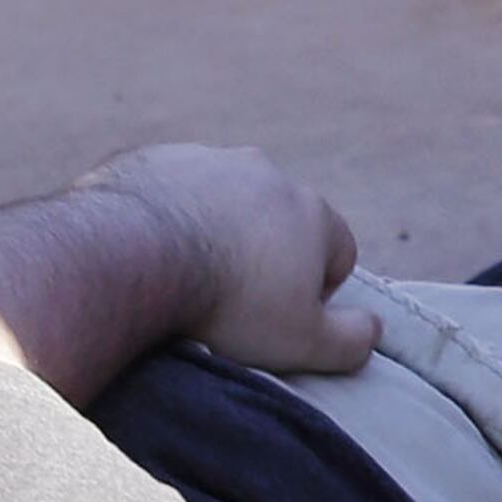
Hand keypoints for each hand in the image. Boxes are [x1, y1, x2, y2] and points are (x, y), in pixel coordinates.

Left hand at [82, 142, 375, 376]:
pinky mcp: (152, 160)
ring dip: (212, 233)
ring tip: (181, 277)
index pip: (338, 253)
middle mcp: (266, 173)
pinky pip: (168, 191)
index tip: (279, 319)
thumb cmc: (225, 302)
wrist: (129, 256)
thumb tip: (373, 329)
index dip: (316, 293)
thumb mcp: (303, 342)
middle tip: (228, 301)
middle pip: (278, 222)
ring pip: (222, 202)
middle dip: (262, 256)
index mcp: (311, 211)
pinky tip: (144, 254)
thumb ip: (352, 339)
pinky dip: (163, 219)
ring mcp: (206, 160)